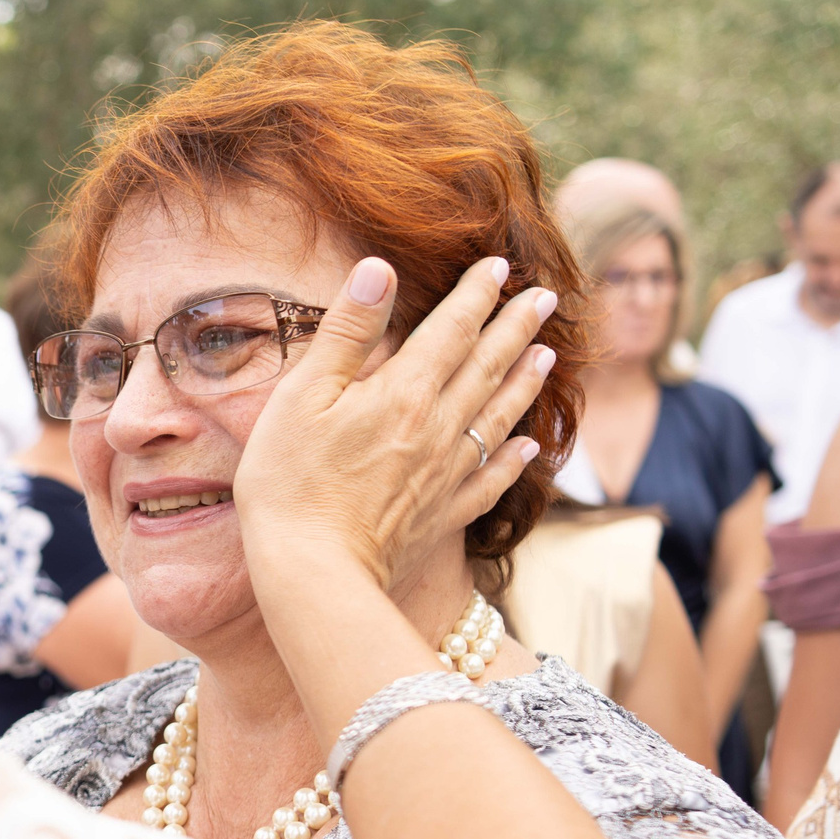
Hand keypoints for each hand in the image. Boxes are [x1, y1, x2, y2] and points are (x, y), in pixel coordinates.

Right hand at [231, 254, 555, 589]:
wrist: (313, 573)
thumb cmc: (291, 481)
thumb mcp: (301, 396)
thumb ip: (346, 331)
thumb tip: (379, 268)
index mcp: (404, 392)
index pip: (451, 330)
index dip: (476, 295)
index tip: (499, 265)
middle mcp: (438, 428)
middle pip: (487, 367)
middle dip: (516, 327)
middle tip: (546, 297)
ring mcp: (446, 474)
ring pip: (498, 417)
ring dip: (526, 381)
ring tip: (548, 354)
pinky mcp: (442, 515)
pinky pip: (492, 480)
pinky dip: (515, 460)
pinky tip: (530, 447)